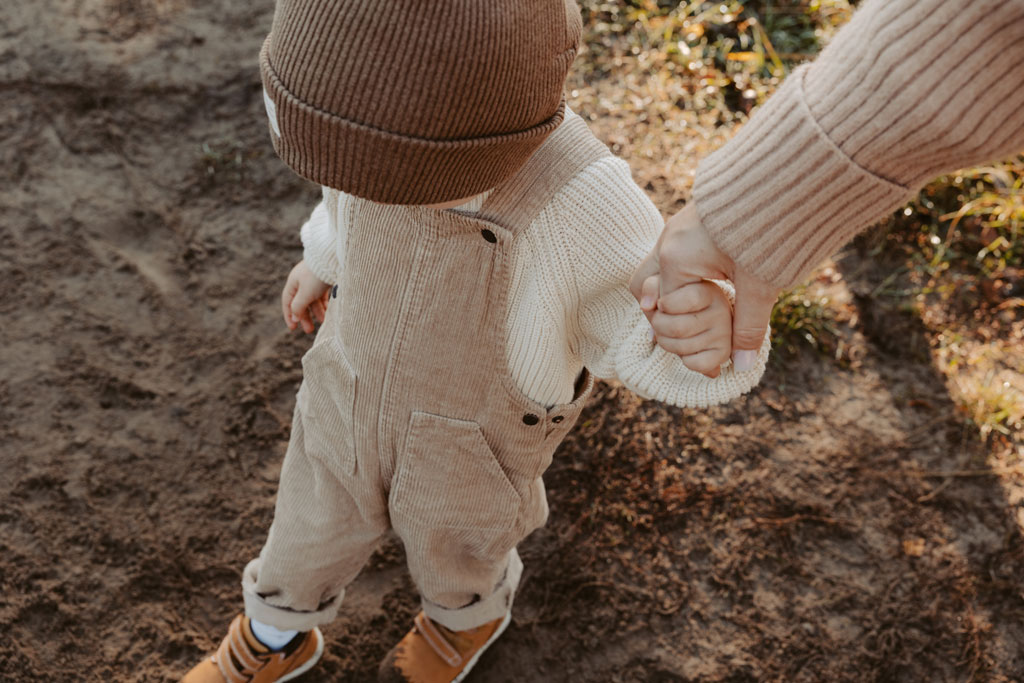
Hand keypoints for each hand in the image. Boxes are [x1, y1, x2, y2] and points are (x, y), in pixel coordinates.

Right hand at [281, 261, 330, 333]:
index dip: (289, 316)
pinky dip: (324, 304)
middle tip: (309, 330)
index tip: (293, 328)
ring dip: (317, 312)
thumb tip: (294, 317)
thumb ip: (298, 306)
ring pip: (313, 300)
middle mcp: (302, 281)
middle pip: (301, 302)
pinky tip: (329, 312)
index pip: (288, 302)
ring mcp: (313, 280)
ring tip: (323, 322)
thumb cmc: (316, 276)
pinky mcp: (324, 280)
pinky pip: (322, 295)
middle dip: (305, 316)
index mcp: (293, 283)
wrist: (332, 259)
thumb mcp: (305, 293)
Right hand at [629, 203, 779, 375]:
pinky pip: (673, 251)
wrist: (789, 174)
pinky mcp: (692, 216)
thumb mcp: (761, 285)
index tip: (702, 346)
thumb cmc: (772, 229)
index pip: (664, 306)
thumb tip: (740, 366)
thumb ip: (747, 327)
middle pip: (644, 285)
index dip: (681, 331)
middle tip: (685, 327)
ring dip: (673, 289)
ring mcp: (677, 225)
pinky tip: (707, 280)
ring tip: (697, 308)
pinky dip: (684, 271)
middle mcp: (669, 240)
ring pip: (657, 266)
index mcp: (676, 258)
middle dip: (660, 310)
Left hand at [649, 280, 732, 376]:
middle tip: (659, 322)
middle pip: (678, 328)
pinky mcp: (723, 353)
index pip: (690, 298)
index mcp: (708, 290)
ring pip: (682, 348)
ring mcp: (725, 333)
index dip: (666, 305)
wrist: (692, 318)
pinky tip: (686, 348)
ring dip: (666, 343)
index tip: (661, 305)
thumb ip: (651, 287)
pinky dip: (684, 360)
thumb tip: (646, 306)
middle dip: (658, 327)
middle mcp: (721, 310)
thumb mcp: (660, 285)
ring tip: (669, 334)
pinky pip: (695, 364)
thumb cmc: (673, 299)